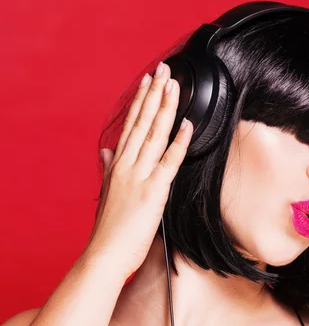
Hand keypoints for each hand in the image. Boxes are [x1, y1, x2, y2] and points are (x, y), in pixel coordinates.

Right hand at [85, 62, 191, 276]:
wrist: (104, 255)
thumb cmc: (108, 229)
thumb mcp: (106, 193)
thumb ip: (107, 169)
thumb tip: (105, 151)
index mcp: (117, 165)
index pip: (131, 125)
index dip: (141, 101)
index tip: (148, 81)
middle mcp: (126, 165)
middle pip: (143, 123)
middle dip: (154, 94)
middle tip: (164, 69)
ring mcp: (139, 177)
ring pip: (154, 135)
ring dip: (165, 108)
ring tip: (173, 85)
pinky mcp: (152, 192)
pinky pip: (169, 162)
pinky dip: (178, 142)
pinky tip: (187, 125)